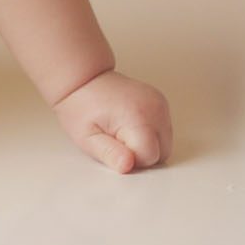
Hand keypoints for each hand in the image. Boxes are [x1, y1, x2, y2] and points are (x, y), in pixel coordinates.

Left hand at [52, 68, 172, 172]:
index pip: (149, 157)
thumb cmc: (81, 106)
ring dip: (146, 144)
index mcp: (137, 116)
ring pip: (164, 144)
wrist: (82, 78)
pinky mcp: (161, 102)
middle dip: (140, 153)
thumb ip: (109, 154)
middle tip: (115, 136)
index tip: (112, 142)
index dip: (130, 159)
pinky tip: (130, 122)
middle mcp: (154, 107)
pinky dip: (150, 133)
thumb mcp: (87, 137)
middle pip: (161, 153)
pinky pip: (162, 131)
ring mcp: (160, 103)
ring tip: (121, 128)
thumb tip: (127, 166)